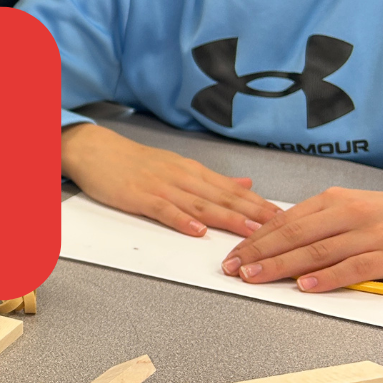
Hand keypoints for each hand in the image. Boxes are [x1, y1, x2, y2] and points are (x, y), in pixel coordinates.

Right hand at [62, 123, 279, 236]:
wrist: (95, 149)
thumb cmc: (134, 161)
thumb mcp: (177, 164)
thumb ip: (212, 179)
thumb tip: (246, 185)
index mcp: (193, 171)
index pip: (233, 191)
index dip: (260, 204)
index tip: (287, 217)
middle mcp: (182, 177)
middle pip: (223, 198)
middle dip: (254, 214)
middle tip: (281, 228)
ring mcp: (160, 186)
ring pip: (200, 205)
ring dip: (227, 219)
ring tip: (251, 233)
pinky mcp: (139, 196)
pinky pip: (163, 210)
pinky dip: (181, 220)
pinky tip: (197, 231)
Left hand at [222, 187, 382, 291]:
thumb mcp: (346, 208)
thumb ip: (313, 221)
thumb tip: (271, 236)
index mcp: (332, 199)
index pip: (284, 221)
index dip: (255, 239)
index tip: (233, 254)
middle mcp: (348, 213)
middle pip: (294, 235)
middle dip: (259, 253)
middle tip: (234, 268)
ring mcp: (369, 235)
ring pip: (317, 251)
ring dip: (282, 266)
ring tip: (256, 277)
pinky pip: (352, 268)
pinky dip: (326, 278)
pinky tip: (304, 286)